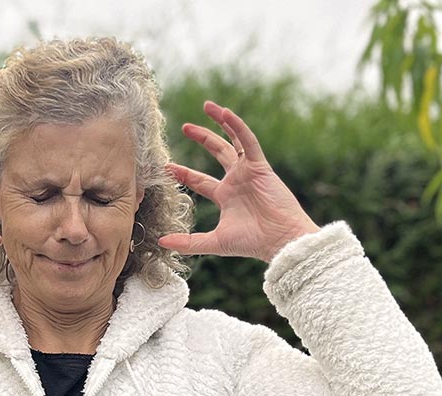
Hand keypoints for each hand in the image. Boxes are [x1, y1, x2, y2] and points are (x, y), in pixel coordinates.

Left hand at [158, 101, 319, 262]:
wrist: (280, 240)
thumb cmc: (252, 243)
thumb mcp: (214, 242)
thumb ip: (188, 242)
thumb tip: (161, 242)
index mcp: (226, 197)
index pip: (200, 180)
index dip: (184, 172)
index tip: (167, 166)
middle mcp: (236, 181)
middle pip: (217, 152)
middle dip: (202, 138)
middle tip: (185, 127)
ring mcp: (248, 171)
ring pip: (232, 140)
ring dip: (220, 123)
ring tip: (207, 106)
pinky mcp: (260, 166)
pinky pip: (247, 140)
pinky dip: (237, 126)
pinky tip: (225, 112)